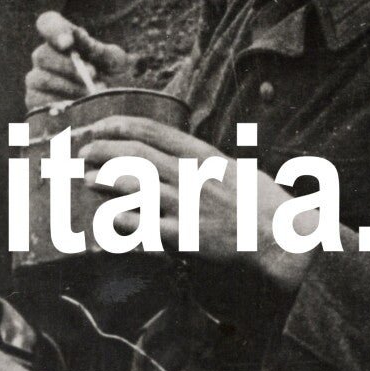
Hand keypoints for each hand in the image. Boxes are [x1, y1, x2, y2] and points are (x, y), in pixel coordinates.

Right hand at [26, 11, 130, 109]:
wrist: (117, 105)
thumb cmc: (114, 77)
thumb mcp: (115, 61)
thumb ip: (98, 48)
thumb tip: (78, 35)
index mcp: (62, 38)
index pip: (47, 23)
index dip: (54, 30)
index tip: (68, 43)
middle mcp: (45, 56)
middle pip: (42, 55)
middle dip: (67, 66)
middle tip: (92, 74)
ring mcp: (37, 79)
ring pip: (40, 79)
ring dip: (67, 86)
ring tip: (91, 94)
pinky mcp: (36, 102)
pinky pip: (39, 101)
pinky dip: (60, 103)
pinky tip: (77, 106)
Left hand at [71, 114, 310, 293]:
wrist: (287, 245)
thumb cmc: (269, 211)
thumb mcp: (241, 175)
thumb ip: (212, 167)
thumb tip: (191, 161)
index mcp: (206, 157)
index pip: (156, 131)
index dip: (121, 126)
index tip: (99, 125)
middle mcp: (194, 176)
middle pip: (136, 156)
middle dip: (103, 151)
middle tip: (82, 153)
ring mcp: (189, 206)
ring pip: (134, 186)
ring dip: (105, 181)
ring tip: (88, 180)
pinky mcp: (187, 237)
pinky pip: (145, 226)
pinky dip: (124, 221)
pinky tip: (111, 220)